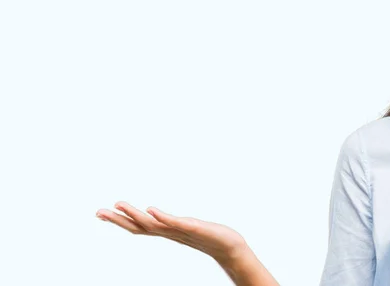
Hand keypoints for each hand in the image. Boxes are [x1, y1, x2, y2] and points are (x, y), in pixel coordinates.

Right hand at [96, 201, 249, 265]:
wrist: (230, 247)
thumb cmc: (210, 237)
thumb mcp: (186, 227)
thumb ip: (171, 223)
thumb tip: (156, 217)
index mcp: (167, 231)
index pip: (138, 226)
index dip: (120, 220)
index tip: (101, 213)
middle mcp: (169, 232)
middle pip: (139, 226)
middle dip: (118, 219)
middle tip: (98, 212)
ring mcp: (180, 230)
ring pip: (153, 224)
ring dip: (135, 214)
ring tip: (119, 204)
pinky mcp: (194, 228)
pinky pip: (175, 222)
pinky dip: (162, 217)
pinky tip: (151, 209)